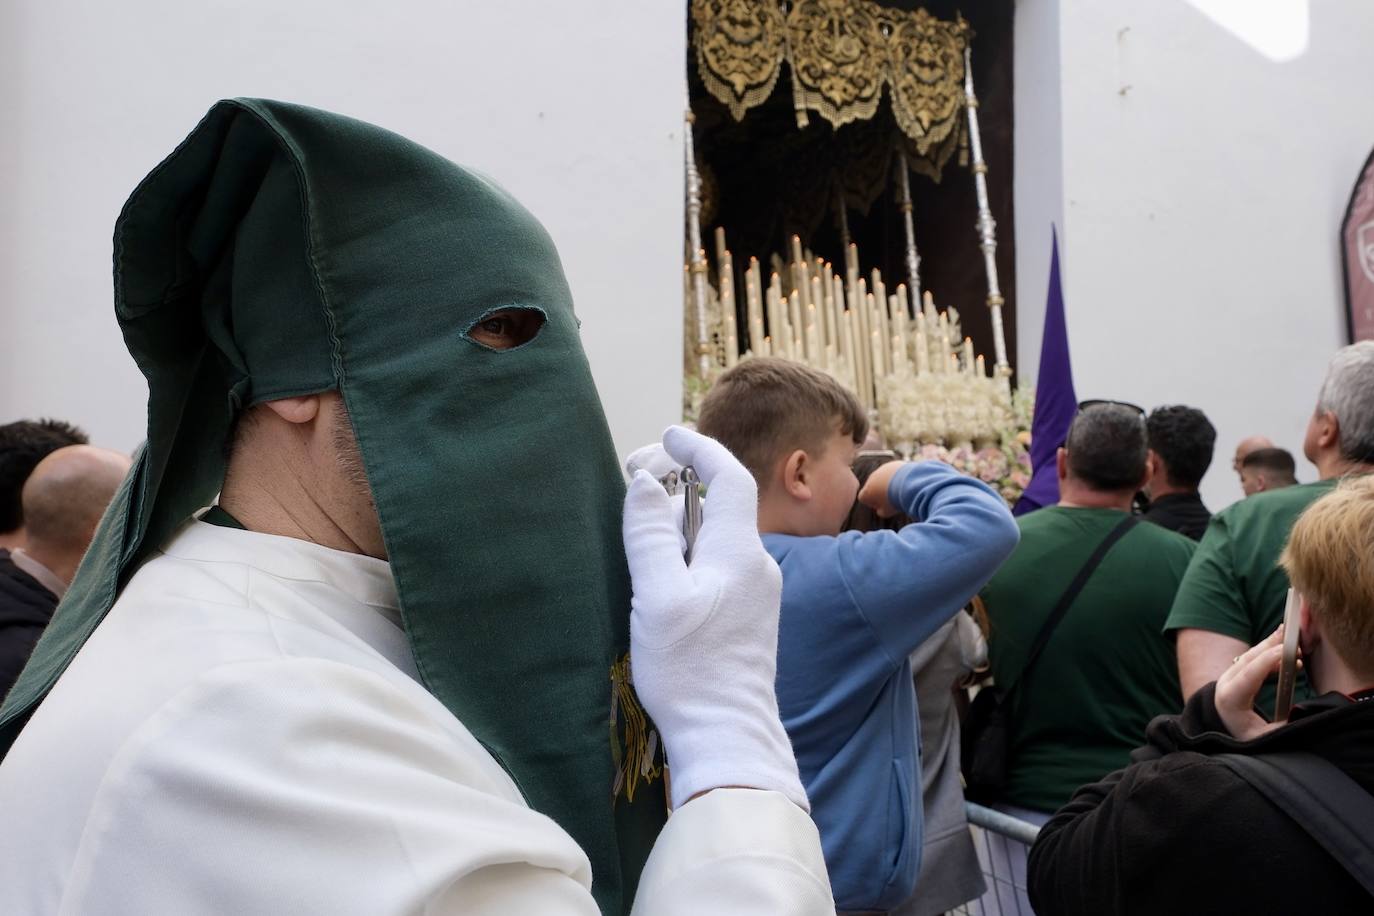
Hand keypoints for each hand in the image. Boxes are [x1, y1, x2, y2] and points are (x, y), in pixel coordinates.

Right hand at [622, 426, 806, 810]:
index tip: (666, 435)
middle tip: (636, 475)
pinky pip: (719, 564)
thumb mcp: (657, 597)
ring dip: (682, 519)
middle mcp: (758, 565)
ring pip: (718, 536)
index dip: (698, 449)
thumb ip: (651, 535)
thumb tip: (647, 482)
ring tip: (641, 523)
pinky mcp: (748, 618)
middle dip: (681, 481)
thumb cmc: (690, 670)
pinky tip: (663, 570)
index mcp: (740, 552)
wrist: (729, 738)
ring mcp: (756, 594)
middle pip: (722, 503)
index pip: (728, 477)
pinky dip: (691, 549)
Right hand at [857, 459, 905, 517]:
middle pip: (872, 486)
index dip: (871, 502)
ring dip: (887, 483)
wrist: (908, 483)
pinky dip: (896, 476)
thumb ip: (881, 512)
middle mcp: (870, 479)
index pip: (863, 498)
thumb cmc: (896, 500)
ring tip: (899, 490)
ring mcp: (880, 470)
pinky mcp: (891, 464)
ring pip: (882, 477)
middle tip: (891, 498)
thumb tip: (880, 510)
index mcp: (866, 492)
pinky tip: (904, 483)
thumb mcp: (887, 512)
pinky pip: (892, 471)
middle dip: (879, 491)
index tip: (881, 505)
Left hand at [1214, 626, 1293, 740]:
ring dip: (1270, 644)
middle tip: (1293, 637)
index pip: (1248, 675)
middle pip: (1248, 659)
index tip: (1286, 651)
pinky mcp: (1235, 674)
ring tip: (1289, 633)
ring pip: (1250, 655)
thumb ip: (1281, 729)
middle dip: (1271, 646)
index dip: (1267, 661)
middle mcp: (1225, 684)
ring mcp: (1228, 676)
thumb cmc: (1247, 738)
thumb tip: (1301, 718)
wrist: (1226, 732)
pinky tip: (1282, 645)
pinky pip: (1252, 658)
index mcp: (1230, 699)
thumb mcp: (1264, 739)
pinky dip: (1268, 651)